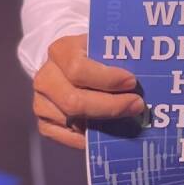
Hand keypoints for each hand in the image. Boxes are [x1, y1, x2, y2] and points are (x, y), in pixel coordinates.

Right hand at [32, 34, 142, 149]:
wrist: (69, 65)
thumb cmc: (94, 56)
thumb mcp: (102, 47)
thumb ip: (115, 59)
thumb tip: (143, 80)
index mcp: (60, 51)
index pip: (78, 68)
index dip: (107, 78)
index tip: (132, 82)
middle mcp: (45, 78)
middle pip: (74, 101)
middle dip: (110, 106)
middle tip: (137, 105)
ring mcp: (41, 103)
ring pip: (72, 120)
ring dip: (104, 122)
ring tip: (128, 118)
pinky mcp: (44, 123)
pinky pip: (67, 137)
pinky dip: (90, 137)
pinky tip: (109, 131)